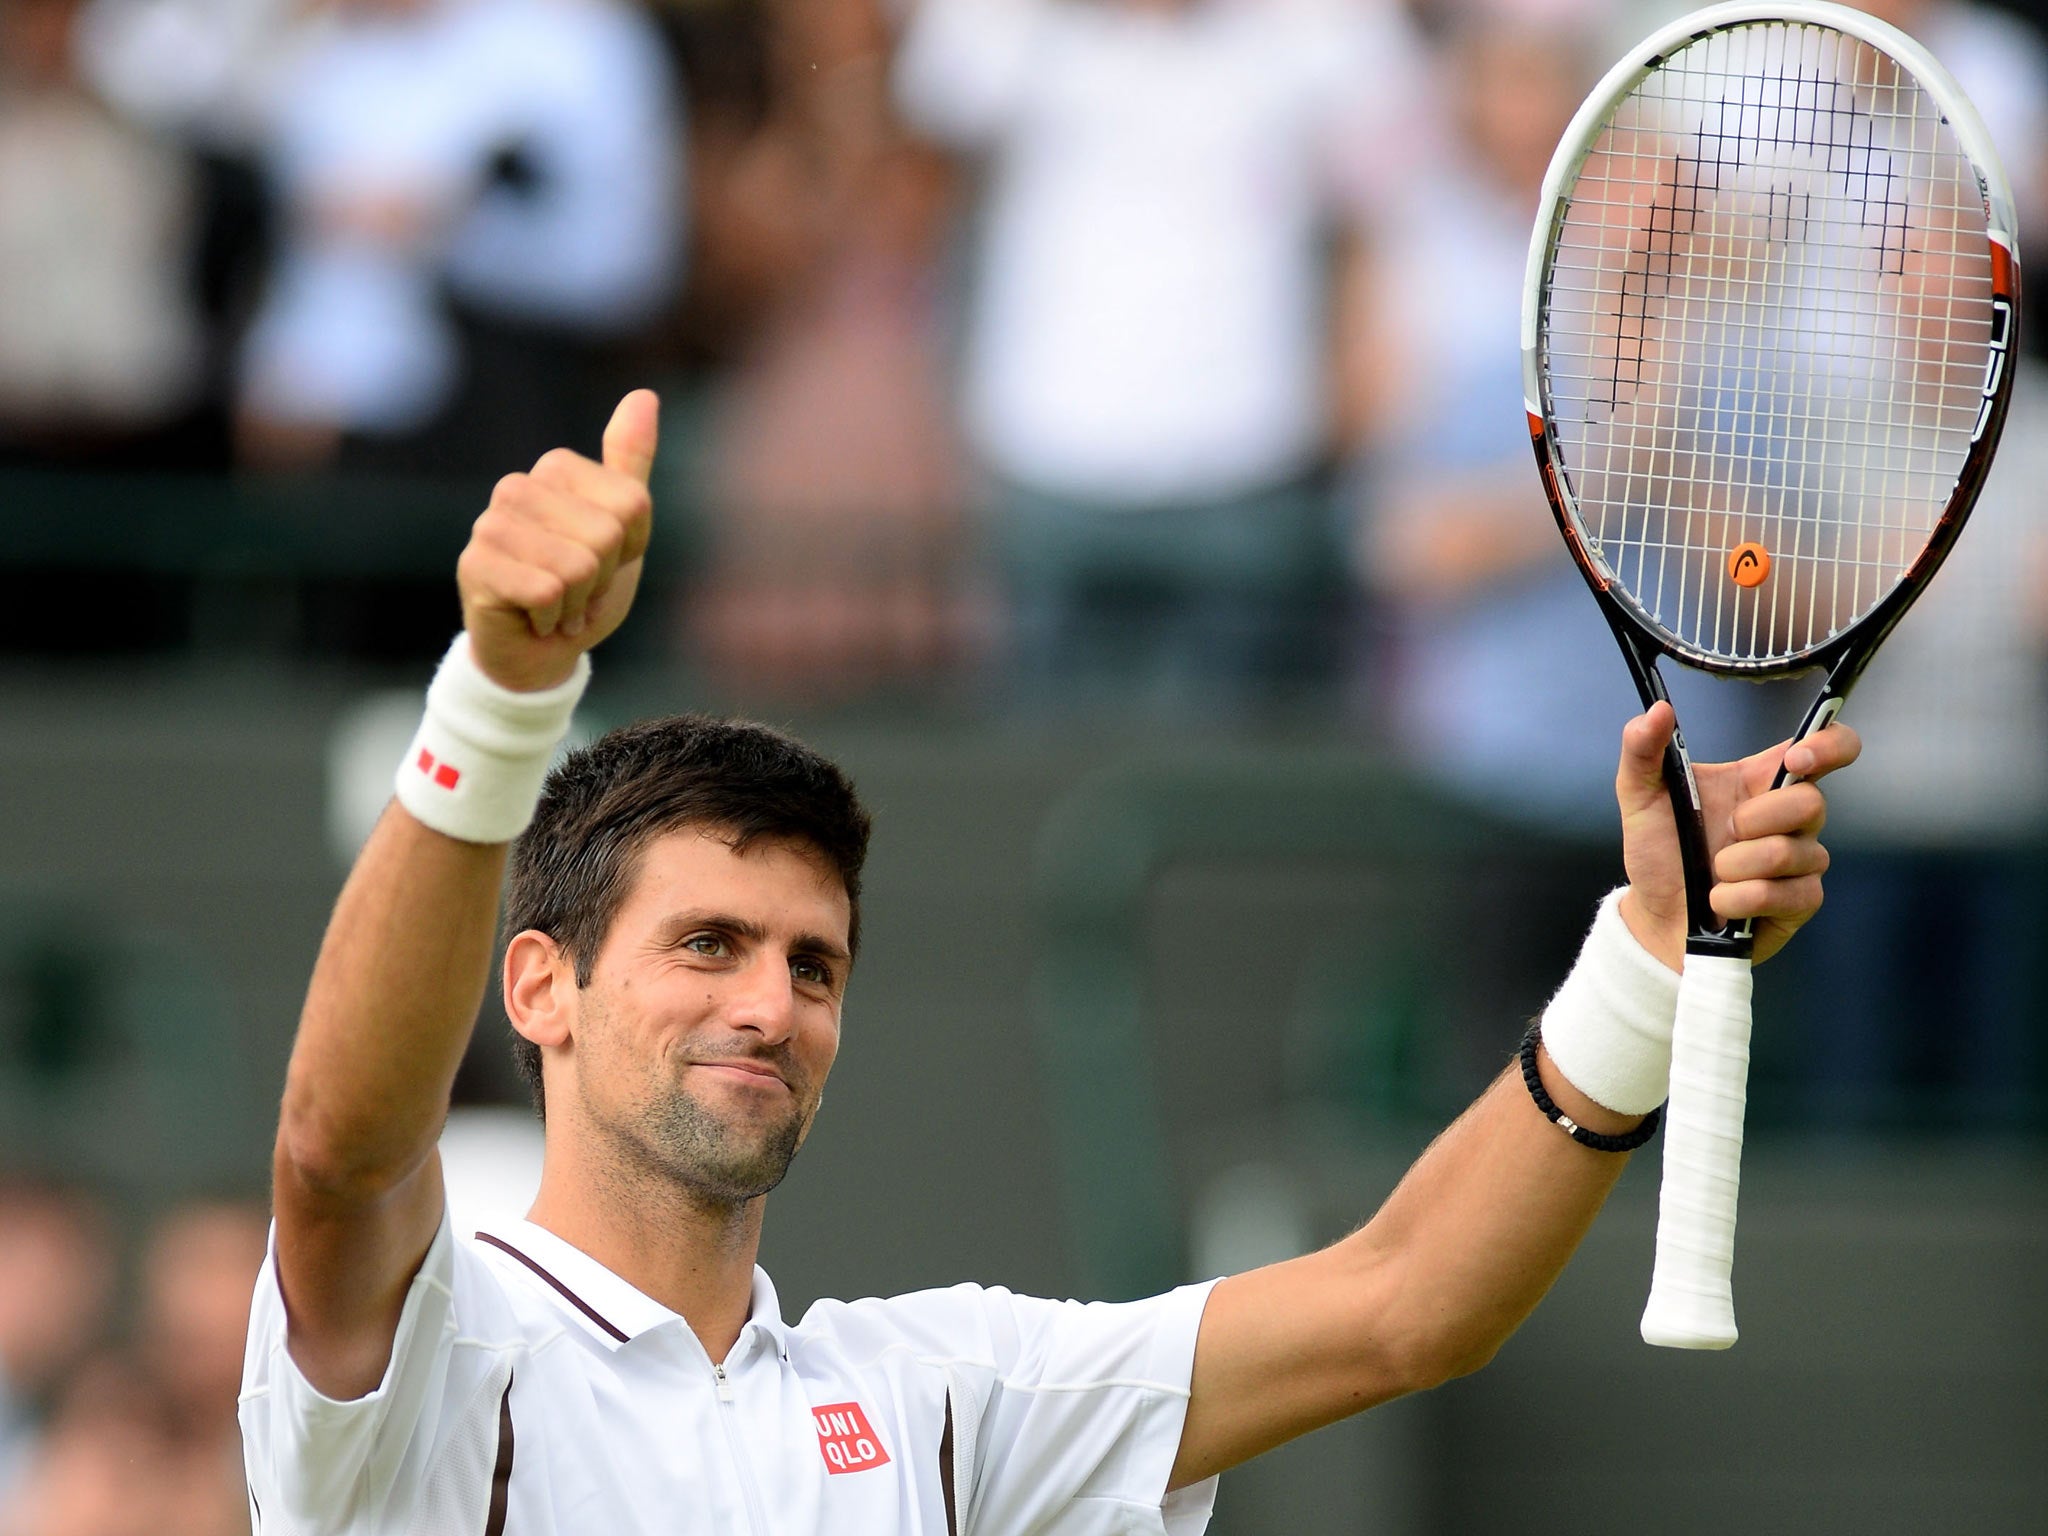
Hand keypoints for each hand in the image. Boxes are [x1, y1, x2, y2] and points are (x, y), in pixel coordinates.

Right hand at [457, 390, 658, 691]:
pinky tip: (536, 618)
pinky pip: (549, 592)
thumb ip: (631, 466)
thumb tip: (643, 394)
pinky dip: (554, 620)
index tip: (605, 562)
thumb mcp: (624, 529)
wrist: (540, 653)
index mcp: (556, 469)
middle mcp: (517, 486)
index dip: (631, 548)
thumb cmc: (583, 589)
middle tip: (578, 589)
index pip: (632, 504)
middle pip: (607, 535)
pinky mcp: (475, 565)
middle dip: (603, 578)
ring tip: (558, 604)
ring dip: (579, 603)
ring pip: (578, 566)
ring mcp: (491, 523)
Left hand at [1615, 702, 1860, 968]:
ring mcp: (1802, 860)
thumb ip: (1643, 751)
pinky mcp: (1802, 901)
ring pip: (1791, 852)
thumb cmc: (1658, 852)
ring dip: (1736, 866)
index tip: (1796, 760)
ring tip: (1713, 873)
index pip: (1827, 747)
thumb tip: (1657, 710)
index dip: (1828, 746)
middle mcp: (1790, 817)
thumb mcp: (1640, 797)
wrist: (1656, 915)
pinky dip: (1740, 899)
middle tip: (1723, 832)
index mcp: (1760, 781)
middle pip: (1813, 802)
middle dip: (1756, 820)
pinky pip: (1784, 894)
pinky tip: (1720, 901)